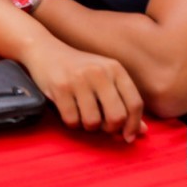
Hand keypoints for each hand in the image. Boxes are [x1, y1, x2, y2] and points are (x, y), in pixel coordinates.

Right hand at [23, 41, 146, 142]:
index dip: (134, 125)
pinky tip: (68, 111)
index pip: (135, 104)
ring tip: (82, 115)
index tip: (127, 137)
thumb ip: (123, 102)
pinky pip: (72, 120)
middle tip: (101, 126)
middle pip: (116, 116)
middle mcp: (99, 72)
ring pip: (92, 122)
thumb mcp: (104, 78)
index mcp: (115, 69)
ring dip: (87, 126)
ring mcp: (79, 79)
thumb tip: (142, 131)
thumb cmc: (78, 68)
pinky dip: (71, 122)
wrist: (45, 49)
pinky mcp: (60, 87)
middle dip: (109, 129)